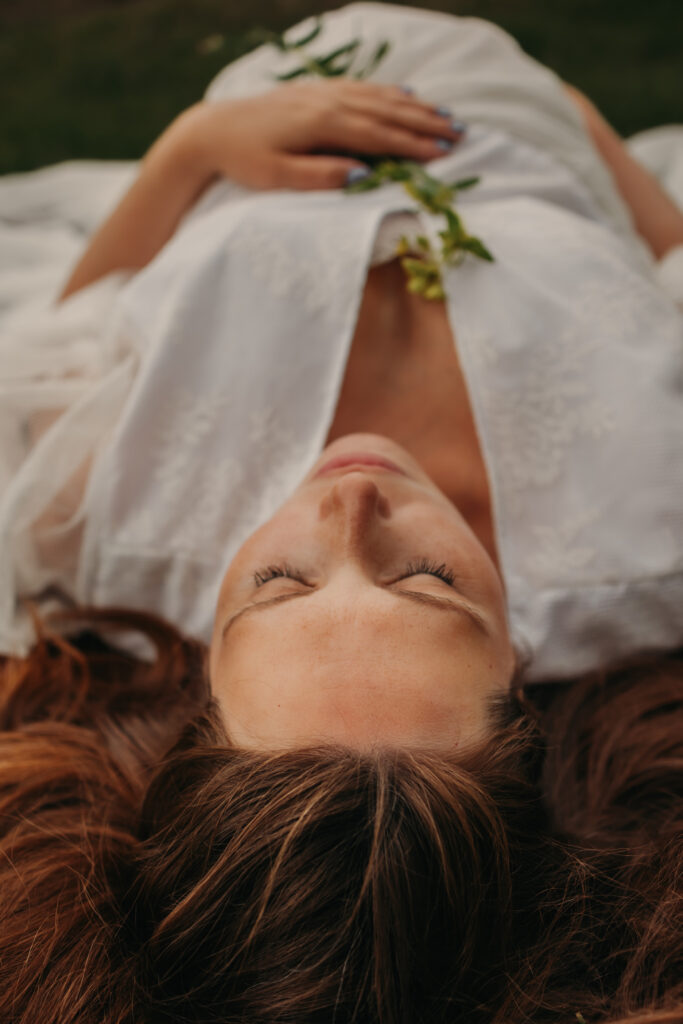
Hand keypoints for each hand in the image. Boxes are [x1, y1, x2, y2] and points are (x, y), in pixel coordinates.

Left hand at [177, 79, 464, 190]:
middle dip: (426, 124)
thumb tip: (362, 177)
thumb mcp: (276, 177)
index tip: (445, 155)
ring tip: (447, 117)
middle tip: (461, 136)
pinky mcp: (316, 91)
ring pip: (379, 97)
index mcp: (322, 124)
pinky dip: (390, 92)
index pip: (379, 136)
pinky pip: (363, 88)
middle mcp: (328, 102)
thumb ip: (319, 176)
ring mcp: (323, 92)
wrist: (212, 130)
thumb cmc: (243, 160)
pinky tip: (408, 94)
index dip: (414, 145)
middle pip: (387, 112)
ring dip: (415, 107)